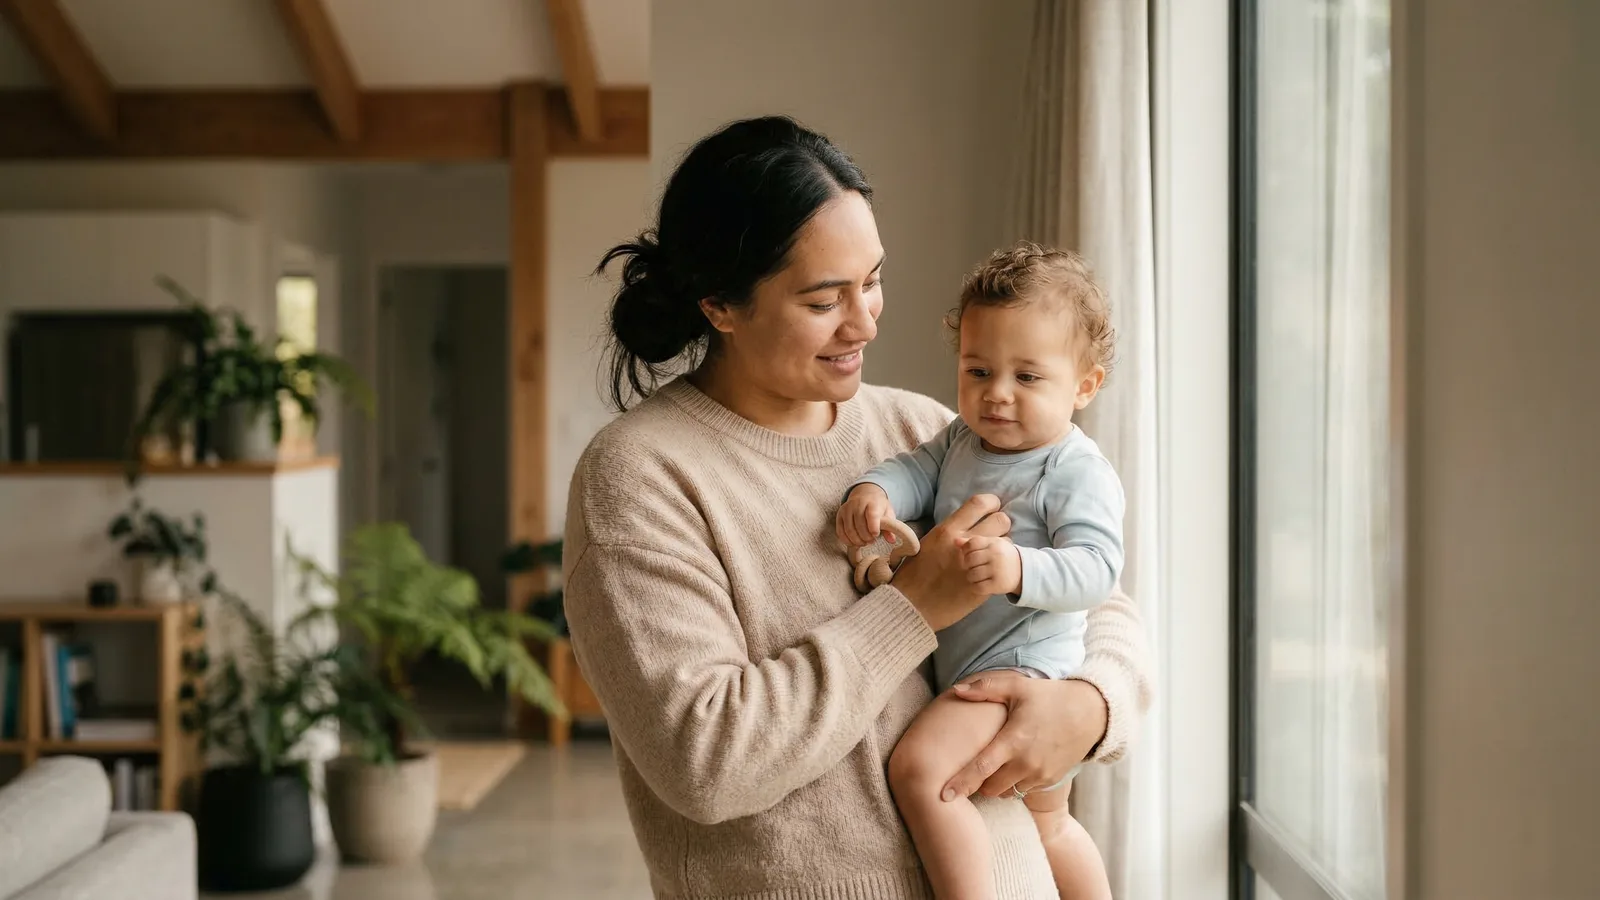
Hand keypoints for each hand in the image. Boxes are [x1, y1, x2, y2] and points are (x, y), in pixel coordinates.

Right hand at [836, 484, 893, 547]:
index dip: (873, 527)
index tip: (876, 535)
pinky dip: (846, 540)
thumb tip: (892, 540)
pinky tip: (854, 543)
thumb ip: (890, 527)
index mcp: (872, 502)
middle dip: (866, 537)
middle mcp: (857, 503)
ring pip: (849, 529)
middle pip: (859, 524)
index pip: (871, 515)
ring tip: (864, 543)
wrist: (865, 494)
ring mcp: (847, 509)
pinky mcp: (839, 514)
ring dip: (856, 540)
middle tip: (871, 541)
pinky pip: (840, 530)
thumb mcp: (888, 513)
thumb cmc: (878, 506)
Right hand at [891, 494, 1011, 630]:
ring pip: (1006, 543)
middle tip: (995, 532)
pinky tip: (992, 569)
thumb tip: (962, 528)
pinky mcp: (982, 584)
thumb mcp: (927, 544)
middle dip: (1001, 524)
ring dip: (1002, 545)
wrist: (911, 606)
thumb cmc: (914, 575)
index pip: (980, 504)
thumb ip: (948, 534)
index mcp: (948, 531)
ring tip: (993, 552)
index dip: (991, 503)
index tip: (992, 507)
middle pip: (1000, 520)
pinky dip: (999, 566)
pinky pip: (1001, 567)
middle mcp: (964, 543)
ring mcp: (975, 564)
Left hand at [940, 672, 1108, 800]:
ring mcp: (1040, 774)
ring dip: (996, 785)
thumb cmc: (1049, 696)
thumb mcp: (1018, 686)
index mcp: (1014, 740)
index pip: (980, 768)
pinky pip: (1023, 791)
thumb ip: (985, 689)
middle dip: (977, 784)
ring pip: (1007, 792)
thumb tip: (955, 690)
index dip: (960, 784)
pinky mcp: (1050, 780)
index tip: (942, 796)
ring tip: (992, 769)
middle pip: (990, 787)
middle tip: (971, 771)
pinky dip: (1013, 784)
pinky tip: (1012, 768)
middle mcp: (1027, 763)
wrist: (1091, 713)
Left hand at [959, 535, 1020, 595]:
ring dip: (971, 576)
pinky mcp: (998, 584)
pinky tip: (980, 583)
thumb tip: (955, 541)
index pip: (972, 544)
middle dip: (967, 564)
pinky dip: (976, 587)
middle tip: (971, 566)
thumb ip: (972, 542)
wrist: (1022, 570)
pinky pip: (978, 587)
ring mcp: (998, 570)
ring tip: (976, 575)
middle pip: (970, 559)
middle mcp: (996, 555)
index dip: (966, 550)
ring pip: (972, 574)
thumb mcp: (990, 544)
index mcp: (993, 543)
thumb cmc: (1000, 554)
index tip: (968, 554)